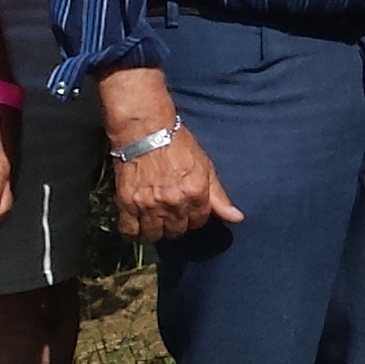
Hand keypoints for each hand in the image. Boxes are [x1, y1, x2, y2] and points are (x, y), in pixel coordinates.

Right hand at [114, 127, 244, 240]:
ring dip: (155, 229)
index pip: (198, 222)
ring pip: (154, 234)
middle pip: (177, 231)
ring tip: (153, 217)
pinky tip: (135, 223)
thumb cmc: (177, 142)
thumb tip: (237, 218)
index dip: (194, 216)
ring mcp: (150, 205)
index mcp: (196, 194)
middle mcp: (174, 203)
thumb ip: (219, 196)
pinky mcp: (127, 203)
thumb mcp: (205, 165)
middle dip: (175, 224)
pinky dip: (132, 231)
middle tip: (169, 211)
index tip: (187, 208)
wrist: (144, 129)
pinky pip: (130, 231)